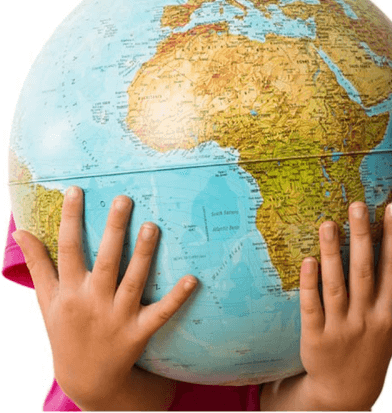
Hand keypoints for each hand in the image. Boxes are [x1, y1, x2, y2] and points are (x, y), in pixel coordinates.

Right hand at [13, 186, 197, 409]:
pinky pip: (160, 313)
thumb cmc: (65, 331)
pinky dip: (176, 298)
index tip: (75, 191)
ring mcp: (117, 318)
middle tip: (124, 198)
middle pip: (105, 260)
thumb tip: (20, 232)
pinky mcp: (138, 333)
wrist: (86, 380)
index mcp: (69, 292)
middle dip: (113, 229)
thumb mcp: (46, 300)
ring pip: (132, 281)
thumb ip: (37, 264)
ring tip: (152, 225)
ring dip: (143, 254)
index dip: (70, 219)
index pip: (68, 249)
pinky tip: (192, 278)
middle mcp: (93, 302)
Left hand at [298, 201, 391, 410]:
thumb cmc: (372, 347)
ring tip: (327, 223)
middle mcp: (366, 319)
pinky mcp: (315, 337)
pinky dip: (310, 284)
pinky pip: (311, 306)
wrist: (346, 393)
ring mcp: (340, 328)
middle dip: (362, 238)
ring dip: (331, 253)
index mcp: (387, 312)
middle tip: (357, 205)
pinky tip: (307, 260)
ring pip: (336, 285)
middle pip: (364, 272)